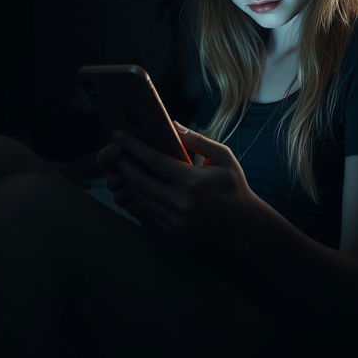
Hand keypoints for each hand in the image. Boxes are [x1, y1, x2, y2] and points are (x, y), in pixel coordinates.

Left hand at [99, 122, 257, 248]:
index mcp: (193, 181)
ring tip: (121, 166)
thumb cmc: (234, 185)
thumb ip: (198, 140)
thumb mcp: (223, 157)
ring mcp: (175, 221)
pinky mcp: (172, 232)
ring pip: (140, 198)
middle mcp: (181, 202)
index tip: (118, 135)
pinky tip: (135, 186)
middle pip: (140, 180)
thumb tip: (173, 124)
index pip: (154, 160)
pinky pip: (147, 213)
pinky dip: (138, 198)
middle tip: (113, 151)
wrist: (244, 226)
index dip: (133, 146)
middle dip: (123, 164)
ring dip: (127, 181)